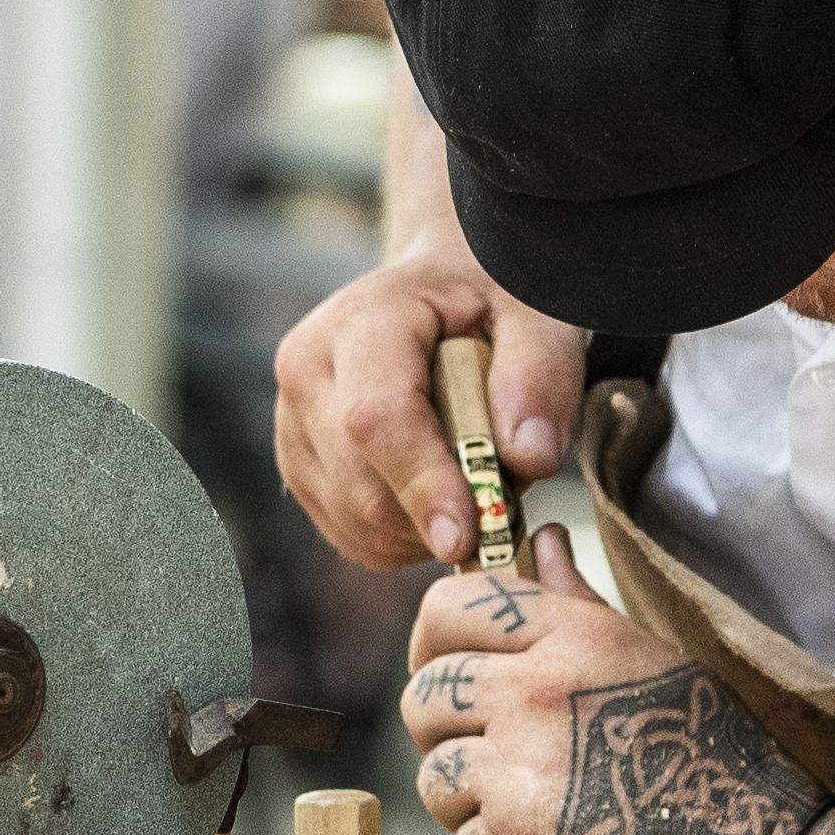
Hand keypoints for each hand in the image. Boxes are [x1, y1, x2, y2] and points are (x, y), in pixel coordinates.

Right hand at [273, 252, 590, 570]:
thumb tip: (530, 458)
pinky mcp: (302, 470)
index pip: (377, 417)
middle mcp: (309, 373)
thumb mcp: (537, 316)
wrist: (440, 295)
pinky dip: (410, 539)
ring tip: (476, 481)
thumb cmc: (492, 302)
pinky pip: (355, 536)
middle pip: (363, 485)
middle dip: (440, 515)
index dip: (422, 483)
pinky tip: (442, 495)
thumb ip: (540, 376)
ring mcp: (294, 426)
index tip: (470, 533)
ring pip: (358, 521)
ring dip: (430, 530)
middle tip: (509, 503)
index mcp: (361, 320)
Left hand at [404, 532, 834, 834]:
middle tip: (494, 751)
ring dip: (469, 795)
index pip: (449, 606)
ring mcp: (518, 769)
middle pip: (423, 694)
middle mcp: (533, 691)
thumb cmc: (723, 760)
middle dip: (446, 726)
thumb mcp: (656, 660)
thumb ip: (578, 605)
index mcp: (571, 635)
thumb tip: (542, 542)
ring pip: (433, 773)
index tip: (455, 666)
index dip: (439, 639)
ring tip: (534, 806)